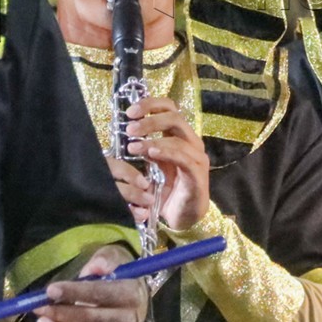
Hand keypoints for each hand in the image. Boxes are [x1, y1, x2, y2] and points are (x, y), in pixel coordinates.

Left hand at [34, 244, 146, 321]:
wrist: (132, 301)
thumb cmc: (116, 277)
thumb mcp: (113, 259)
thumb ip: (105, 259)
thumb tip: (96, 266)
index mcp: (132, 294)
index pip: (102, 294)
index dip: (75, 292)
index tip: (50, 291)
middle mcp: (130, 321)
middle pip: (92, 320)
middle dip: (62, 315)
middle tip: (40, 309)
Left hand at [125, 96, 209, 231]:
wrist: (182, 217)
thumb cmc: (167, 190)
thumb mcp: (152, 166)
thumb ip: (143, 149)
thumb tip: (123, 133)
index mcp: (180, 136)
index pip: (170, 109)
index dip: (151, 104)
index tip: (130, 111)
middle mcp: (191, 142)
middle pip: (175, 117)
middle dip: (150, 120)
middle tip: (130, 128)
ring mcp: (197, 157)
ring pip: (178, 138)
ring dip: (153, 139)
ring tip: (133, 146)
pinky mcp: (197, 173)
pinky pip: (184, 158)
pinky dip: (166, 153)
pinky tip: (150, 153)